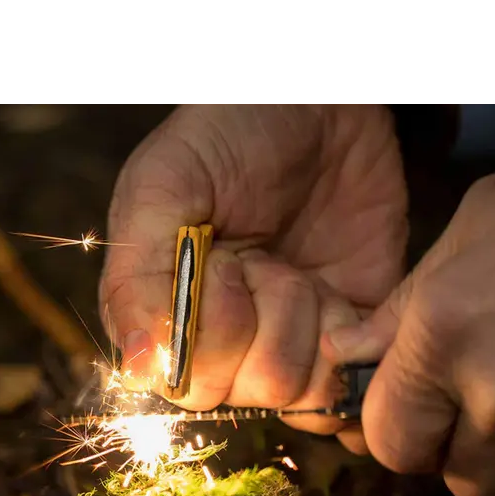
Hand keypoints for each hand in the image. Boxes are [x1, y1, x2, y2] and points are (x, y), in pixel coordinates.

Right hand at [100, 101, 406, 438]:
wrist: (317, 103)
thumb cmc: (227, 138)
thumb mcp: (162, 189)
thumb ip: (138, 279)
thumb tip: (141, 364)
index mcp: (170, 321)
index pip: (192, 384)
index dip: (216, 332)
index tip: (225, 263)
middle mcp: (228, 346)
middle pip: (251, 392)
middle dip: (267, 322)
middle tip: (266, 261)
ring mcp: (290, 343)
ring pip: (302, 390)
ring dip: (310, 323)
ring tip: (302, 271)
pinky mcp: (348, 336)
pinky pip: (353, 386)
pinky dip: (356, 349)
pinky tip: (340, 298)